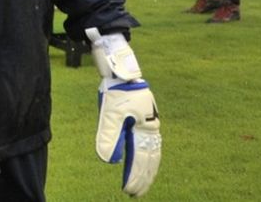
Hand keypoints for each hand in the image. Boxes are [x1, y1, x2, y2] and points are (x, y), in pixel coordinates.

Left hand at [86, 29, 161, 196]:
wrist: (122, 71)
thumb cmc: (116, 91)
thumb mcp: (110, 113)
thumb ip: (109, 136)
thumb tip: (108, 160)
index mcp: (143, 129)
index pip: (140, 160)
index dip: (135, 177)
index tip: (129, 190)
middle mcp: (150, 129)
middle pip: (149, 160)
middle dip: (142, 178)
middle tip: (135, 193)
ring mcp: (149, 125)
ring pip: (151, 153)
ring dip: (146, 170)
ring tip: (141, 184)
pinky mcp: (145, 120)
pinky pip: (150, 144)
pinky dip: (148, 157)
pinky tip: (144, 163)